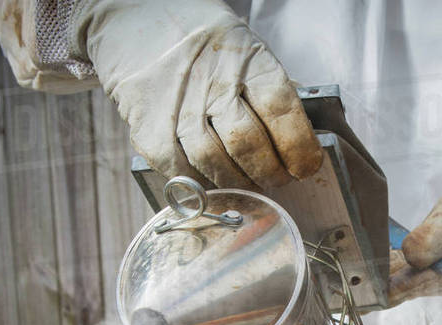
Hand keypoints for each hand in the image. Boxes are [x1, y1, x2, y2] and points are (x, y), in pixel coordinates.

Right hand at [74, 0, 322, 187]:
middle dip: (271, 173)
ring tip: (247, 181)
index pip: (282, 110)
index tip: (306, 166)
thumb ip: (268, 88)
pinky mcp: (149, 130)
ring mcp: (178, 107)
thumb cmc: (202, 41)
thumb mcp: (244, 48)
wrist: (135, 21)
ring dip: (238, 183)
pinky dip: (203, 184)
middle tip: (277, 178)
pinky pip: (182, 172)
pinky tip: (213, 179)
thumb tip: (299, 134)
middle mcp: (212, 82)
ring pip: (215, 164)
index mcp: (247, 59)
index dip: (299, 147)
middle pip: (249, 144)